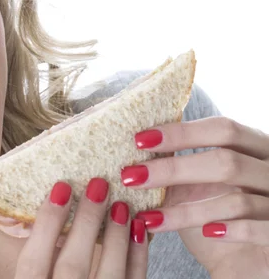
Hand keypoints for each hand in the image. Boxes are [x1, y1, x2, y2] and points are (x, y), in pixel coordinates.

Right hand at [15, 178, 148, 278]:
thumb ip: (33, 267)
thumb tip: (39, 220)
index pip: (32, 262)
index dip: (45, 224)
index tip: (61, 188)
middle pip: (71, 265)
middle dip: (86, 223)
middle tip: (98, 185)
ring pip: (108, 278)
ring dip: (115, 239)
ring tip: (121, 205)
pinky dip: (138, 259)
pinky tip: (139, 233)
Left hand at [121, 117, 268, 277]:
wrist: (244, 258)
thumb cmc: (215, 212)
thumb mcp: (194, 184)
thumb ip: (176, 166)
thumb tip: (133, 148)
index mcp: (255, 146)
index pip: (223, 129)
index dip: (182, 133)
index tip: (140, 140)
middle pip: (226, 161)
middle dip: (174, 169)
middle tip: (131, 176)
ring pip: (236, 201)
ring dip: (186, 211)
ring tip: (148, 217)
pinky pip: (259, 230)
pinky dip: (229, 230)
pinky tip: (204, 233)